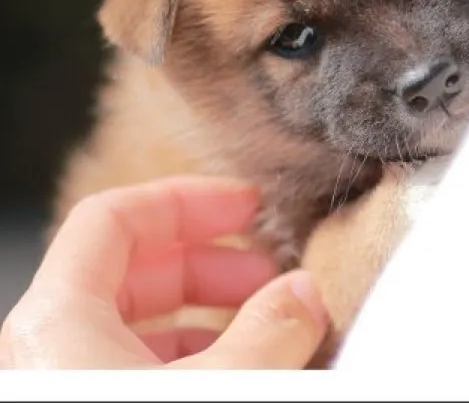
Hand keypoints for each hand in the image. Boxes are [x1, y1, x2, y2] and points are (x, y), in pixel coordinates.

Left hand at [0, 176, 328, 368]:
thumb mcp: (221, 387)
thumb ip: (270, 331)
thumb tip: (306, 292)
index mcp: (58, 318)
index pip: (115, 216)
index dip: (189, 200)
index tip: (248, 205)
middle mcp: (46, 348)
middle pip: (134, 267)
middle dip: (213, 262)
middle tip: (271, 273)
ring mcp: (62, 383)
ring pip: (138, 323)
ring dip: (210, 313)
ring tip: (269, 325)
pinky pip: (136, 367)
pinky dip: (194, 357)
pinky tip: (243, 368)